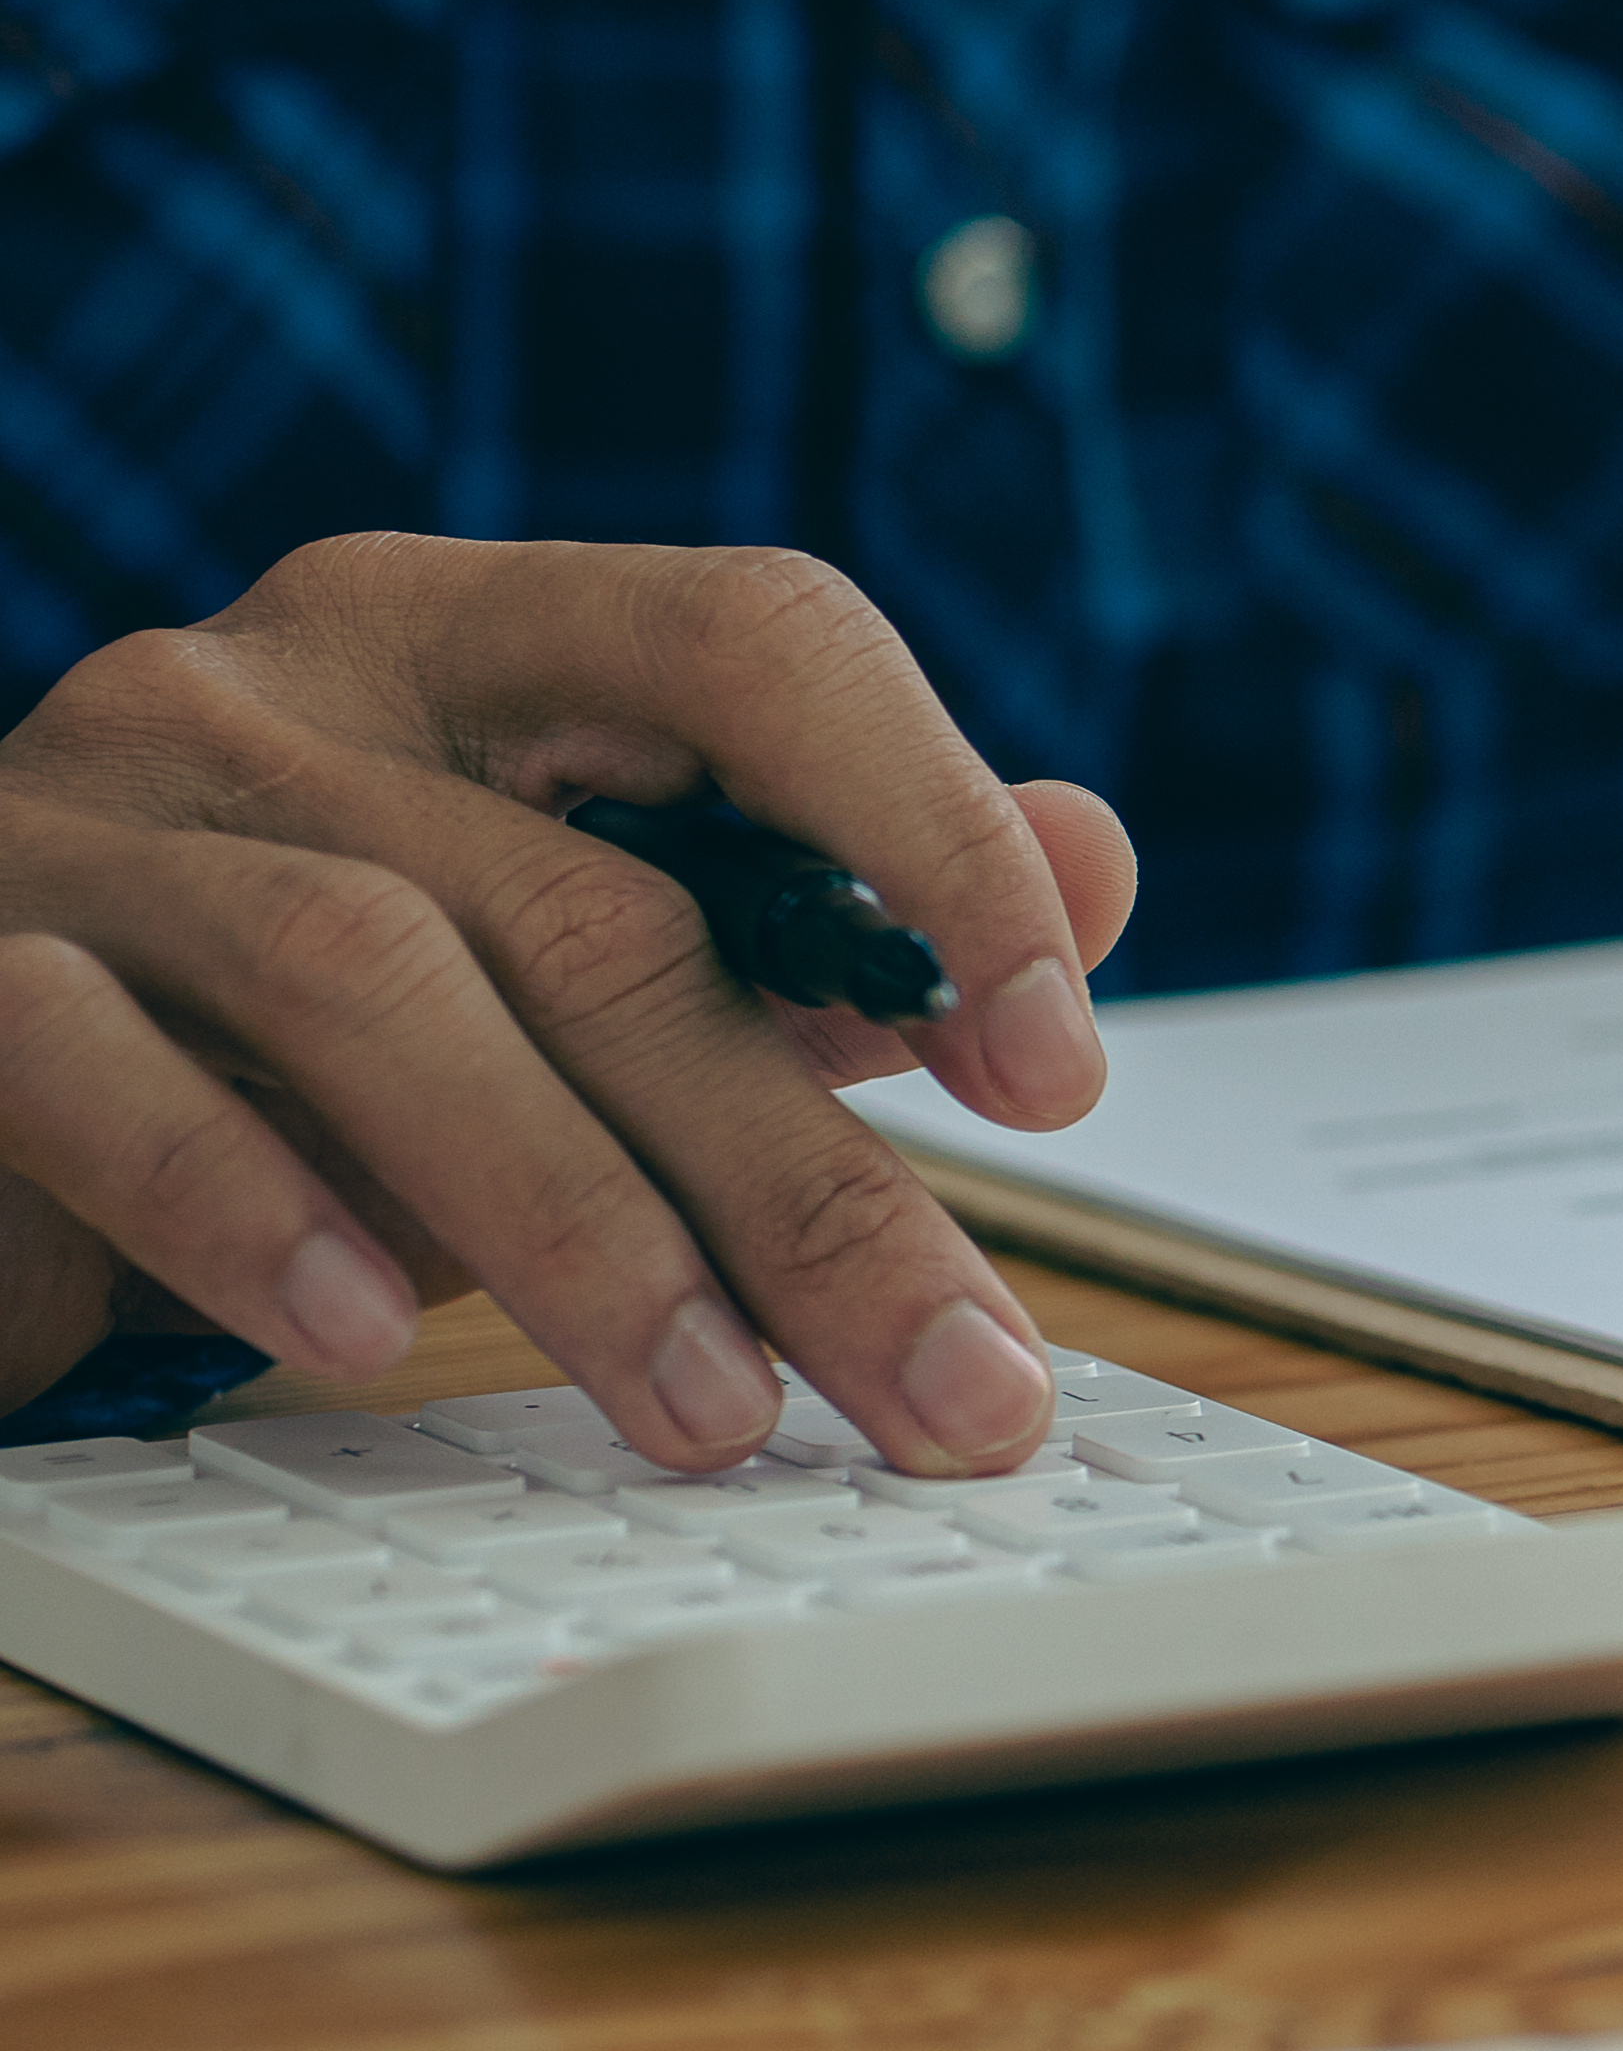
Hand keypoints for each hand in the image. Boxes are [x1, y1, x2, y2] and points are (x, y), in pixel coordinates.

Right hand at [0, 539, 1134, 1471]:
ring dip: (582, 1229)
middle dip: (809, 1182)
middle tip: (954, 1382)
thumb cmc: (289, 1034)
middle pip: (609, 911)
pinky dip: (250, 1206)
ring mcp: (89, 817)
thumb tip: (1094, 861)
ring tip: (714, 1412)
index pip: (756, 638)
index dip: (933, 833)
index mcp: (472, 641)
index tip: (1058, 1068)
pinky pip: (100, 1068)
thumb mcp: (564, 967)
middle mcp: (274, 687)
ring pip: (382, 984)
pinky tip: (370, 1333)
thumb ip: (816, 918)